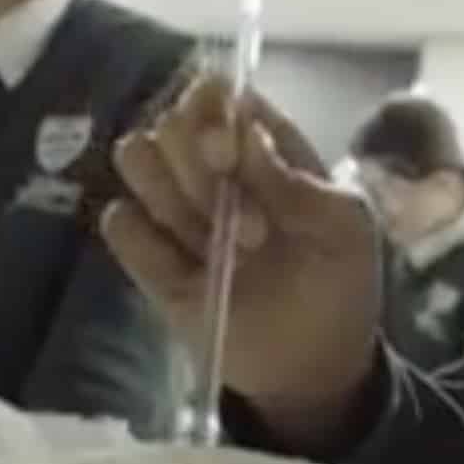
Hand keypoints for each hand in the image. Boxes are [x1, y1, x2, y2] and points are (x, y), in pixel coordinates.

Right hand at [101, 71, 381, 448]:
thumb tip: (242, 133)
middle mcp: (213, 165)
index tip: (230, 155)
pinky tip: (185, 271)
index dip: (212, 113)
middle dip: (199, 169)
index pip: (217, 94)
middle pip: (168, 121)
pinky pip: (120, 222)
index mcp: (264, 146)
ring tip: (219, 250)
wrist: (312, 369)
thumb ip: (296, 180)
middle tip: (250, 231)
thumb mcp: (343, 230)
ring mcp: (177, 209)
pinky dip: (142, 238)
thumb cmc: (339, 286)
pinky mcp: (150, 259)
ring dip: (172, 200)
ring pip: (135, 158)